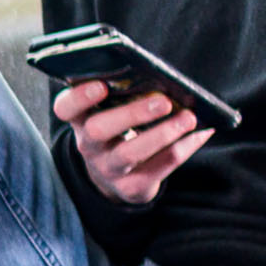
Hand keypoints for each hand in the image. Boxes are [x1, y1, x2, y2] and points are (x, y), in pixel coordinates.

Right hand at [56, 77, 210, 206]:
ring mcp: (108, 168)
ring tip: (189, 118)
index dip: (79, 97)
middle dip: (131, 114)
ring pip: (130, 153)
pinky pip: (158, 168)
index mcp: (81, 118)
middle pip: (99, 129)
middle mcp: (89, 145)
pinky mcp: (131, 187)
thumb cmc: (120, 128)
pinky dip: (183, 149)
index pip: (66, 108)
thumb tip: (164, 79)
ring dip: (162, 134)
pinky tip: (200, 133)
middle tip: (163, 101)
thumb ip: (126, 94)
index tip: (100, 86)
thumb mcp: (113, 111)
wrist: (116, 175)